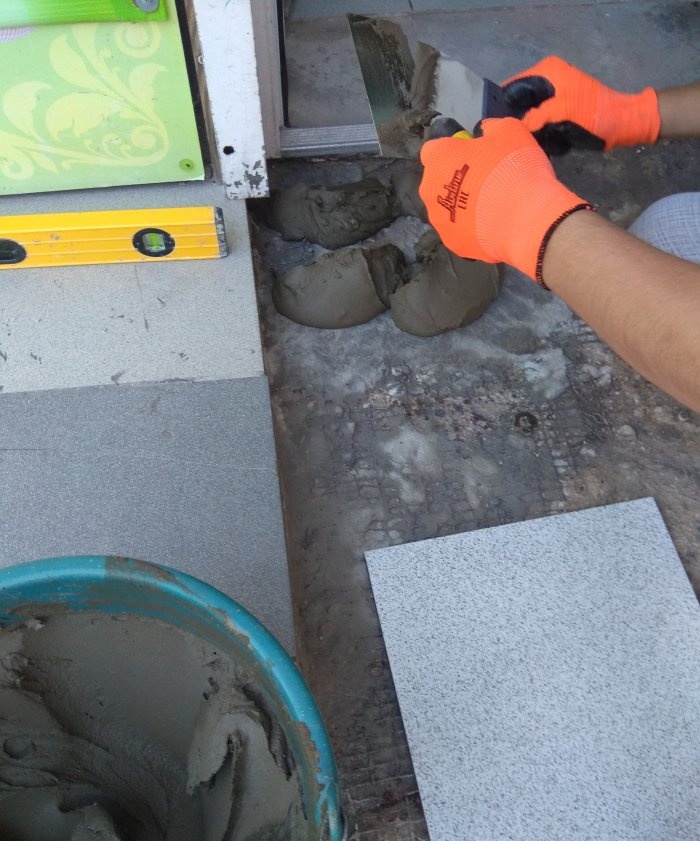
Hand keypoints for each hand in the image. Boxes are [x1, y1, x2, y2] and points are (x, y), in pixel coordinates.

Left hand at [418, 117, 592, 284]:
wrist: (526, 219)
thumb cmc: (514, 167)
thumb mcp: (510, 131)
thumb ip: (491, 128)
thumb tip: (485, 132)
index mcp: (437, 159)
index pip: (434, 150)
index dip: (454, 151)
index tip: (474, 155)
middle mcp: (429, 191)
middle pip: (439, 182)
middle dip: (456, 180)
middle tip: (486, 182)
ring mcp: (439, 221)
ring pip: (448, 209)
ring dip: (463, 206)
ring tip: (492, 208)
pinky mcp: (453, 245)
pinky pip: (461, 232)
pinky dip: (472, 229)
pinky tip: (493, 227)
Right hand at [501, 56, 659, 154]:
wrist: (622, 124)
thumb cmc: (594, 114)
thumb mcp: (562, 112)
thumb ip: (536, 117)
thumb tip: (513, 127)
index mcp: (548, 72)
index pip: (513, 84)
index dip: (501, 104)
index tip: (492, 126)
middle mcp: (548, 80)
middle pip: (519, 100)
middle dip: (512, 118)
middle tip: (502, 139)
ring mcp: (554, 97)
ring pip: (527, 113)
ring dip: (523, 128)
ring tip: (515, 144)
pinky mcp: (559, 111)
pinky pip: (539, 121)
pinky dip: (535, 132)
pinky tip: (532, 144)